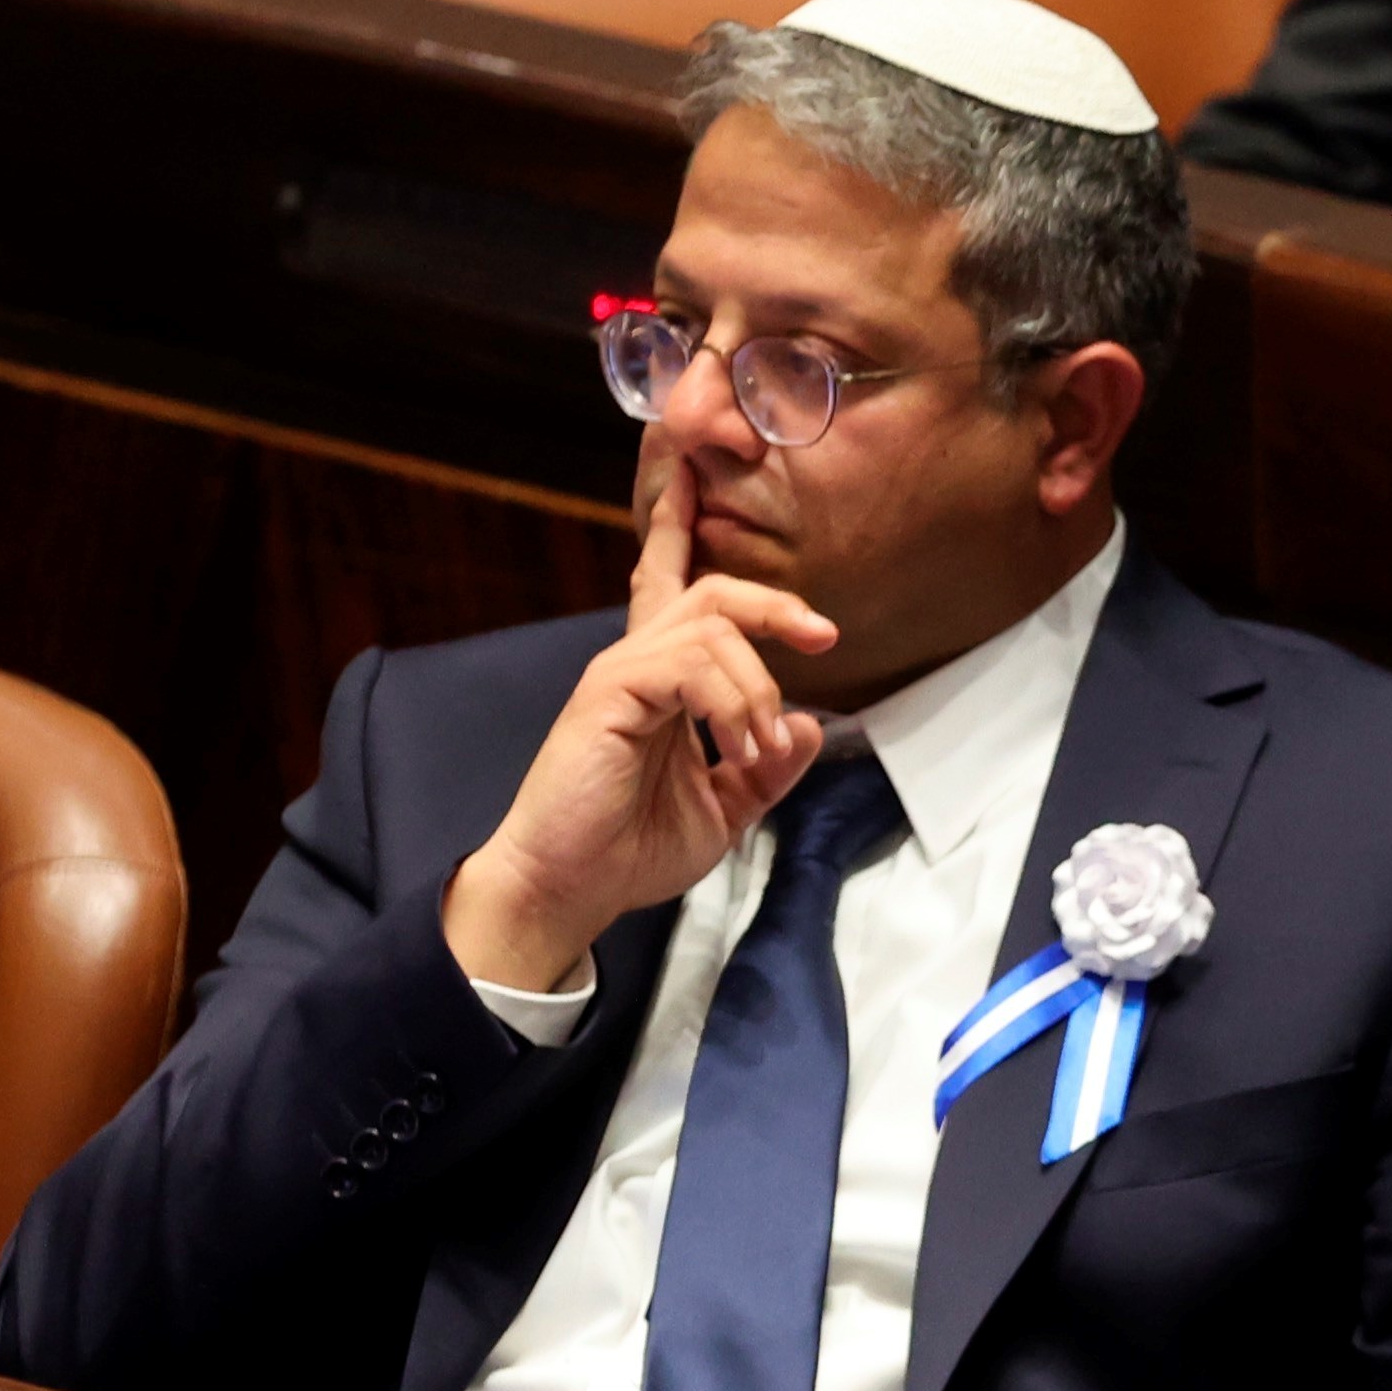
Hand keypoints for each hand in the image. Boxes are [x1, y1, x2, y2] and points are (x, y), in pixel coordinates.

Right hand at [444, 462, 841, 990]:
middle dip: (772, 602)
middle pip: (709, 593)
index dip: (685, 538)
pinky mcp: (611, 693)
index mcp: (658, 683)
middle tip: (822, 633)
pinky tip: (738, 746)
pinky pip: (689, 664)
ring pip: (711, 627)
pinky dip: (732, 702)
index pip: (672, 592)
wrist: (569, 889)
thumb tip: (809, 727)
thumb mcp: (723, 810)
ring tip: (761, 747)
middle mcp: (636, 664)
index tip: (710, 502)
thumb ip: (764, 768)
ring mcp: (620, 674)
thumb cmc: (627, 850)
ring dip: (758, 685)